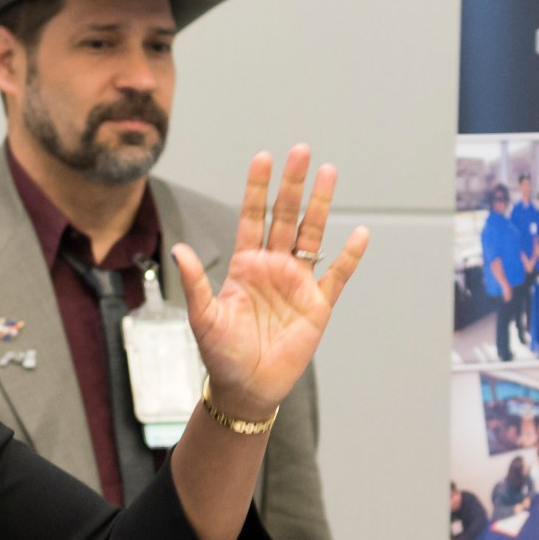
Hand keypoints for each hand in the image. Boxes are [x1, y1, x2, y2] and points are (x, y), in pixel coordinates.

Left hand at [171, 146, 370, 421]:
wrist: (246, 388)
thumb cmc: (221, 354)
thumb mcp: (203, 318)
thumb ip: (195, 282)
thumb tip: (178, 249)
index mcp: (245, 265)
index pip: (253, 217)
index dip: (258, 188)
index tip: (263, 157)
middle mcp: (273, 267)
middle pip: (285, 216)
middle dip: (292, 184)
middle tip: (301, 151)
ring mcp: (297, 283)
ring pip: (311, 235)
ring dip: (320, 206)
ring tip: (328, 172)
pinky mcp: (318, 305)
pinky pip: (336, 275)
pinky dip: (348, 256)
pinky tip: (360, 233)